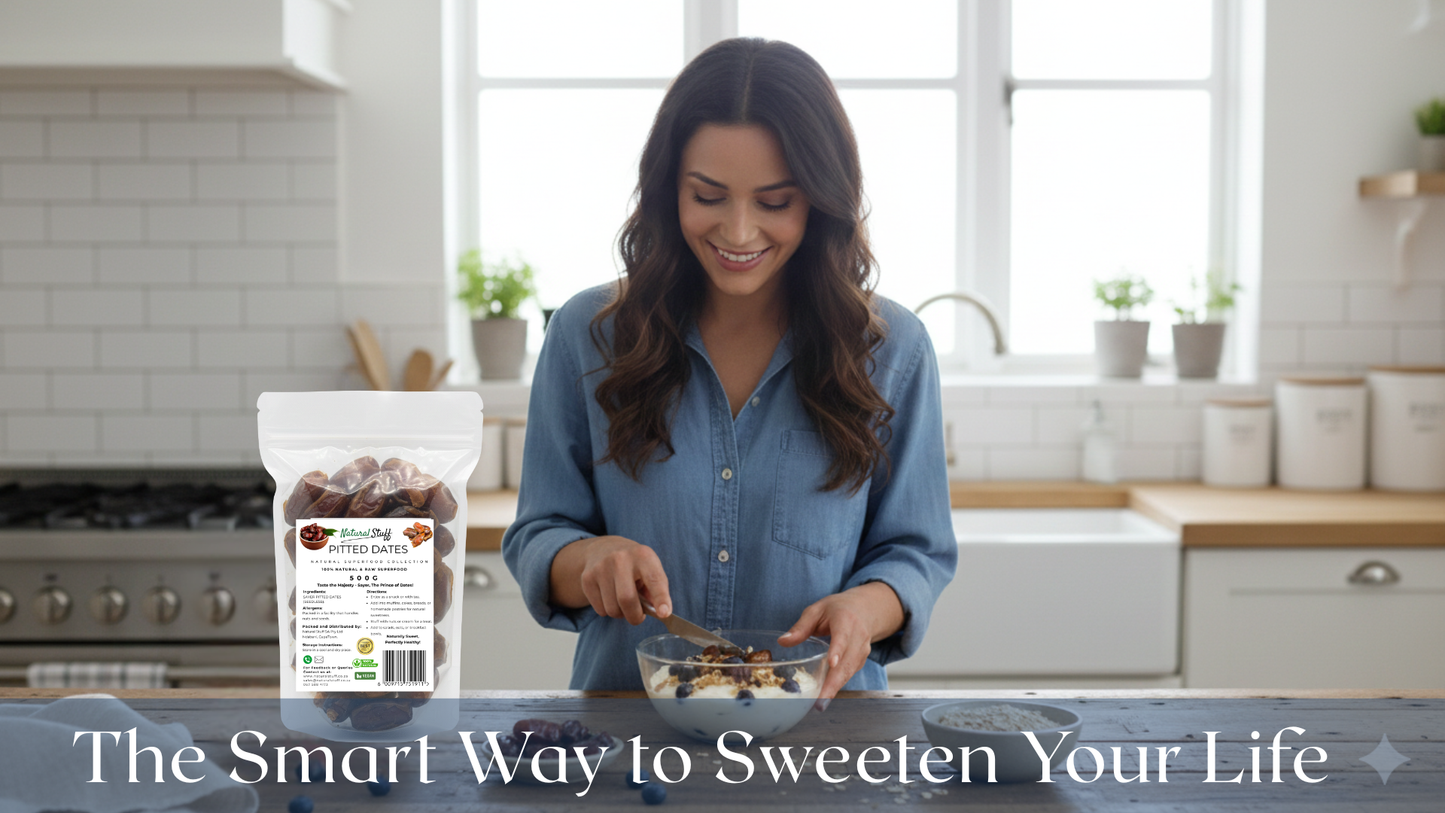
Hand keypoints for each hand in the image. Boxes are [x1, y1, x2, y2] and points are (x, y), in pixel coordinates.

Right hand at [550, 535, 671, 625]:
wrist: (604, 548)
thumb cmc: (635, 564)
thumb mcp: (651, 568)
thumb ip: (658, 590)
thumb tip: (661, 613)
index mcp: (643, 556)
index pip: (654, 579)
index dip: (661, 598)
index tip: (664, 613)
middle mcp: (621, 558)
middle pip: (627, 599)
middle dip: (635, 616)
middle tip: (638, 617)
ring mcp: (601, 567)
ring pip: (612, 609)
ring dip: (621, 614)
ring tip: (623, 601)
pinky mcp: (587, 578)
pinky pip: (600, 610)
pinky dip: (607, 611)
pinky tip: (610, 597)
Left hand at [777, 582, 903, 709]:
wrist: (865, 609)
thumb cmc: (837, 609)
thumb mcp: (817, 610)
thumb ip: (801, 626)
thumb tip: (783, 641)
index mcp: (846, 620)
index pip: (842, 637)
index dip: (837, 651)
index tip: (831, 663)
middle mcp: (858, 637)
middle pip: (846, 662)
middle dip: (833, 683)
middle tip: (820, 701)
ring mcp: (862, 651)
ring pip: (849, 672)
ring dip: (835, 689)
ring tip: (820, 704)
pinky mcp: (861, 661)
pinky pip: (849, 675)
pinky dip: (837, 686)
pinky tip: (825, 696)